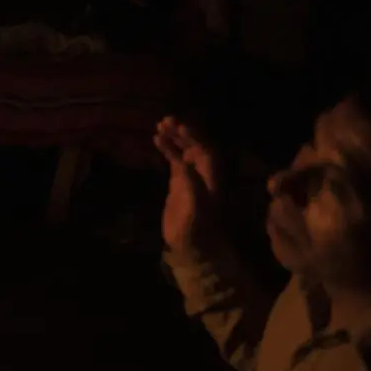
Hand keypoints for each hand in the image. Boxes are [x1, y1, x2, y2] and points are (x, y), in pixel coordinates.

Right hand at [153, 116, 218, 253]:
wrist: (191, 249)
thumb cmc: (195, 233)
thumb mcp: (195, 211)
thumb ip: (191, 187)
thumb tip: (185, 163)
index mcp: (212, 180)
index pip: (207, 151)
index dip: (195, 138)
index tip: (180, 128)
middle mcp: (204, 175)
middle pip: (197, 146)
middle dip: (184, 133)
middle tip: (167, 121)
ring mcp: (192, 178)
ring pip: (185, 151)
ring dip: (175, 137)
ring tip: (160, 124)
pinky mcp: (180, 183)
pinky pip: (176, 160)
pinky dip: (167, 149)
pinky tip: (157, 139)